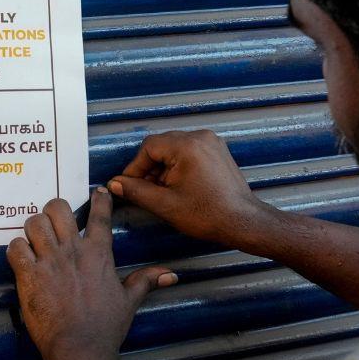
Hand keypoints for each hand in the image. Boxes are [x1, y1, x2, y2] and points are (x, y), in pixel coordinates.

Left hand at [6, 189, 176, 359]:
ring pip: (34, 222)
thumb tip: (171, 275)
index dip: (99, 199)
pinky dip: (16, 249)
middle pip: (58, 208)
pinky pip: (15, 247)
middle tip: (54, 223)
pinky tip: (22, 258)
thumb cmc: (105, 327)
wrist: (80, 348)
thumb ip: (145, 281)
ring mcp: (49, 261)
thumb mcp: (129, 301)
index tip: (97, 192)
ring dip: (33, 228)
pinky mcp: (29, 275)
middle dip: (54, 211)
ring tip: (35, 240)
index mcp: (99, 253)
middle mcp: (73, 251)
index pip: (99, 215)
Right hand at [106, 130, 274, 244]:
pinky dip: (179, 166)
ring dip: (164, 168)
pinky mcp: (217, 151)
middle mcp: (200, 137)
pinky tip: (179, 187)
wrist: (242, 222)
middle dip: (150, 168)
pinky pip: (189, 152)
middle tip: (146, 191)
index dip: (135, 167)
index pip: (149, 147)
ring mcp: (211, 142)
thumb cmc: (208, 214)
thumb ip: (136, 191)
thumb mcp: (164, 205)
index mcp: (187, 146)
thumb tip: (115, 183)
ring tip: (164, 192)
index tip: (129, 185)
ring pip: (175, 149)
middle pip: (162, 146)